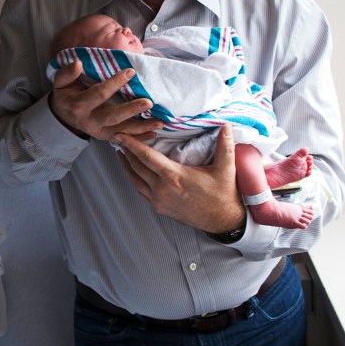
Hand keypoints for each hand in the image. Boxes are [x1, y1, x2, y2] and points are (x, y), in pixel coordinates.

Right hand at [49, 60, 162, 140]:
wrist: (64, 117)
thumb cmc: (66, 95)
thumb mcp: (61, 83)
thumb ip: (67, 73)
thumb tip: (78, 63)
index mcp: (79, 106)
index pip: (99, 94)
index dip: (114, 83)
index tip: (131, 72)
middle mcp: (90, 121)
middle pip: (113, 116)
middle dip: (131, 110)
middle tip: (148, 102)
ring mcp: (100, 132)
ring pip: (123, 131)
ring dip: (142, 127)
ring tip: (159, 121)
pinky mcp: (107, 137)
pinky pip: (125, 139)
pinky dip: (140, 138)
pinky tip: (154, 133)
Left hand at [112, 124, 244, 232]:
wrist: (222, 221)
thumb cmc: (222, 194)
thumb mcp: (226, 168)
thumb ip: (225, 145)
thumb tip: (227, 125)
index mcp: (174, 176)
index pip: (146, 156)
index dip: (131, 144)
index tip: (119, 134)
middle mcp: (162, 189)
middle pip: (136, 166)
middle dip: (125, 151)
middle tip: (117, 138)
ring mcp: (159, 200)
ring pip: (134, 180)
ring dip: (126, 166)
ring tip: (121, 153)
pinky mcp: (159, 208)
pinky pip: (140, 192)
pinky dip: (133, 179)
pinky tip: (132, 173)